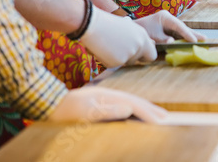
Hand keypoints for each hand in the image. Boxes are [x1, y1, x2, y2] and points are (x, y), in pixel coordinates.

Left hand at [48, 87, 167, 122]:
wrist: (51, 104)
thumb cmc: (67, 110)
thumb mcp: (86, 111)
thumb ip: (107, 110)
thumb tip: (129, 108)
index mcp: (110, 97)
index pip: (135, 105)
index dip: (149, 113)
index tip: (162, 121)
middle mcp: (111, 96)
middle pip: (137, 102)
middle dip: (152, 110)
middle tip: (167, 118)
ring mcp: (107, 99)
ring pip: (132, 104)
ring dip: (146, 110)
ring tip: (158, 117)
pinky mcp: (103, 105)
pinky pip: (125, 108)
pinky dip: (136, 112)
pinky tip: (138, 116)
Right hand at [80, 5, 156, 67]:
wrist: (93, 24)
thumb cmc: (109, 24)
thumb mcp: (128, 27)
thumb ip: (138, 37)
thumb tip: (150, 44)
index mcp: (143, 36)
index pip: (152, 56)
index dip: (144, 56)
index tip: (137, 54)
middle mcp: (139, 46)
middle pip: (138, 61)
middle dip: (130, 58)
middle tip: (119, 48)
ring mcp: (130, 54)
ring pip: (126, 63)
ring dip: (119, 57)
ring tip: (110, 45)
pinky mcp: (118, 61)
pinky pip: (115, 65)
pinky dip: (109, 60)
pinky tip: (104, 49)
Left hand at [135, 10, 205, 42]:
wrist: (133, 29)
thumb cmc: (142, 31)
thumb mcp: (152, 36)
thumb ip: (163, 39)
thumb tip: (172, 41)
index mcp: (165, 17)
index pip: (179, 26)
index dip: (187, 34)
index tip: (194, 40)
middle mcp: (169, 18)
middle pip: (183, 27)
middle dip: (193, 33)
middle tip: (204, 39)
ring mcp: (169, 23)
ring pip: (182, 30)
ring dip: (191, 36)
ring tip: (202, 40)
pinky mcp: (168, 29)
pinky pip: (178, 34)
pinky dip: (185, 38)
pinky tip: (193, 41)